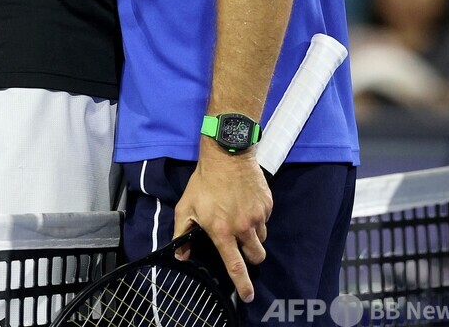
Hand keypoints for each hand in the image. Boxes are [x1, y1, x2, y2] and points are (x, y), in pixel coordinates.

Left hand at [173, 148, 271, 303]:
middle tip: (242, 246)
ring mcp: (258, 215)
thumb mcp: (186, 206)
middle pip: (256, 257)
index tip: (247, 296)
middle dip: (251, 257)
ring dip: (254, 236)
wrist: (227, 153)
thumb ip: (182, 233)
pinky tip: (246, 204)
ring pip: (262, 238)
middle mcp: (243, 227)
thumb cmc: (204, 181)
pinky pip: (265, 220)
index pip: (235, 266)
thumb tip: (181, 256)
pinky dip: (258, 218)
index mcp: (223, 231)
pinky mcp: (267, 204)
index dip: (242, 284)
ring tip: (241, 219)